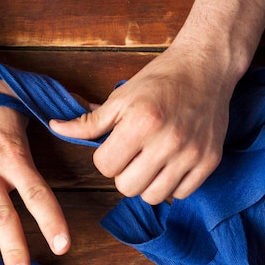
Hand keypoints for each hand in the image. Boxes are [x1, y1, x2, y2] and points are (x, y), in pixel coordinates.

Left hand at [49, 46, 230, 203]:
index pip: (105, 167)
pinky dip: (172, 184)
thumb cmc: (160, 80)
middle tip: (133, 154)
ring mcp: (191, 154)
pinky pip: (181, 194)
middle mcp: (168, 141)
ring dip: (146, 183)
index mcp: (141, 123)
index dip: (106, 157)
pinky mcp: (209, 161)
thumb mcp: (120, 98)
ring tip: (151, 161)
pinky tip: (171, 164)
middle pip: (127, 188)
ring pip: (153, 197)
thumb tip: (55, 128)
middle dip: (123, 173)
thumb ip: (89, 122)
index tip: (116, 144)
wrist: (206, 67)